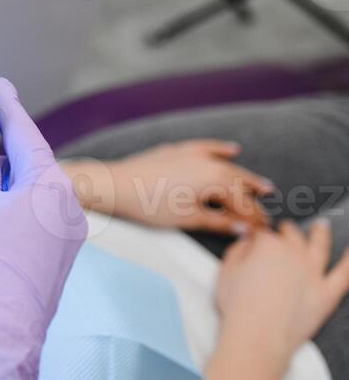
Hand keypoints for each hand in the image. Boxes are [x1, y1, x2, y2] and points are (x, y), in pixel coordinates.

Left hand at [63, 141, 272, 234]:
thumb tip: (243, 229)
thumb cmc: (149, 204)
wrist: (114, 184)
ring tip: (263, 186)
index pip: (242, 202)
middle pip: (239, 182)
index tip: (263, 232)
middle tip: (266, 214)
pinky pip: (206, 147)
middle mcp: (208, 161)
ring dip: (244, 176)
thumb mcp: (188, 218)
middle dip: (254, 199)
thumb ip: (218, 222)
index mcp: (215, 179)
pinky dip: (220, 149)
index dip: (254, 218)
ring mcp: (191, 153)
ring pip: (226, 165)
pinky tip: (232, 149)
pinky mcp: (176, 150)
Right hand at [215, 219, 348, 362]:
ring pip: (320, 246)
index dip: (257, 234)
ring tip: (322, 226)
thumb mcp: (225, 271)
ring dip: (321, 233)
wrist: (258, 336)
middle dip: (287, 230)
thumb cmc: (239, 307)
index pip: (263, 233)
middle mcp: (294, 254)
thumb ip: (237, 250)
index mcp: (268, 246)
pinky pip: (344, 273)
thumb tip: (245, 240)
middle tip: (284, 229)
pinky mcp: (327, 293)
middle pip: (292, 235)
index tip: (253, 237)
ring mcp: (313, 273)